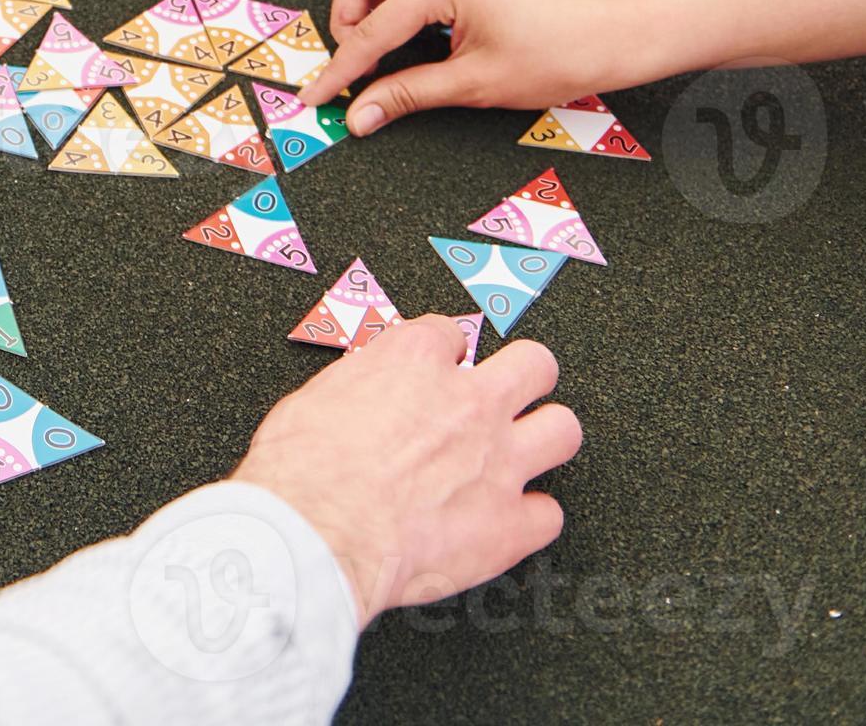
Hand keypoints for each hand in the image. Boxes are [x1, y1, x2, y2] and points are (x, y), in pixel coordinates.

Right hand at [231, 320, 578, 623]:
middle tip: (507, 395)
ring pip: (564, 430)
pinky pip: (549, 515)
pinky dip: (529, 521)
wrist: (316, 532)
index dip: (444, 355)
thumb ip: (358, 388)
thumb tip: (361, 395)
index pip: (451, 334)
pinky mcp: (509, 525)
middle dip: (525, 377)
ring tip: (524, 454)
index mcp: (416, 361)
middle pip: (536, 365)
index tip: (438, 370)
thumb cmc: (301, 471)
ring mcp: (498, 462)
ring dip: (545, 440)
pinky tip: (507, 524)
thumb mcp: (315, 398)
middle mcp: (469, 403)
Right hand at [310, 0, 627, 133]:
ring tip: (373, 37)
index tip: (317, 97)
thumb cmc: (553, 56)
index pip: (372, 29)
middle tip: (354, 66)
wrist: (607, 35)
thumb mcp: (474, 84)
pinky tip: (403, 20)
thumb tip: (360, 115)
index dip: (341, 70)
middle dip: (346, 20)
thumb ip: (408, 94)